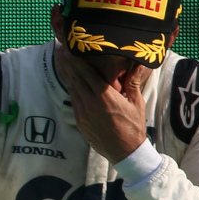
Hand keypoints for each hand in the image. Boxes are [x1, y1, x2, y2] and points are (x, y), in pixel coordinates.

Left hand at [53, 42, 151, 162]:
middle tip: (60, 48)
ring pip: (72, 88)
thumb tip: (138, 63)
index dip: (77, 59)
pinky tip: (69, 80)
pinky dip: (70, 88)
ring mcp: (83, 113)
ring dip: (66, 74)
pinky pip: (73, 100)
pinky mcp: (79, 121)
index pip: (87, 72)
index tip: (71, 47)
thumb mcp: (136, 102)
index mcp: (104, 97)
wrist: (125, 152)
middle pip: (75, 78)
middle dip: (67, 63)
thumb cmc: (133, 126)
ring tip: (60, 60)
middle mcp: (90, 103)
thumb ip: (133, 82)